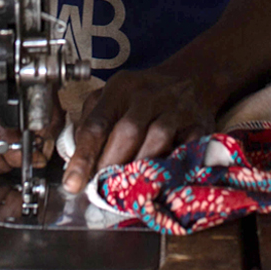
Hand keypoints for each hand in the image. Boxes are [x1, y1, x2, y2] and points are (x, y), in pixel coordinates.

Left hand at [62, 68, 212, 192]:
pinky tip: (159, 181)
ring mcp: (176, 108)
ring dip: (140, 168)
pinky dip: (171, 167)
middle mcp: (148, 95)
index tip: (72, 183)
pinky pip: (185, 148)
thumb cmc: (143, 95)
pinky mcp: (199, 124)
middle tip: (101, 190)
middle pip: (127, 131)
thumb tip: (74, 156)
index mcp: (120, 88)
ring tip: (128, 189)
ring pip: (157, 139)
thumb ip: (91, 122)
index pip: (97, 123)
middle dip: (112, 165)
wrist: (191, 79)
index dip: (83, 156)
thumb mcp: (112, 96)